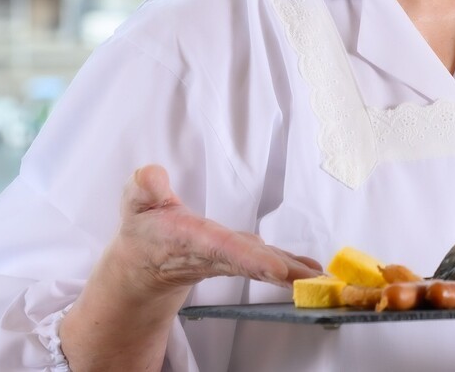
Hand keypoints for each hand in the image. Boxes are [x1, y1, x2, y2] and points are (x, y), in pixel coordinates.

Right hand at [110, 164, 321, 294]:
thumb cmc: (144, 228)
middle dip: (279, 270)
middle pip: (251, 262)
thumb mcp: (134, 202)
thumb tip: (151, 175)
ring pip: (262, 265)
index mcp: (190, 239)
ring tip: (319, 278)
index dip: (248, 258)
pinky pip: (266, 264)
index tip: (273, 269)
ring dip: (292, 272)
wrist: (144, 264)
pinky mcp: (238, 260)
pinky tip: (311, 270)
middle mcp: (214, 255)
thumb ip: (143, 188)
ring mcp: (229, 260)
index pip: (222, 248)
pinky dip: (290, 268)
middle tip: (309, 279)